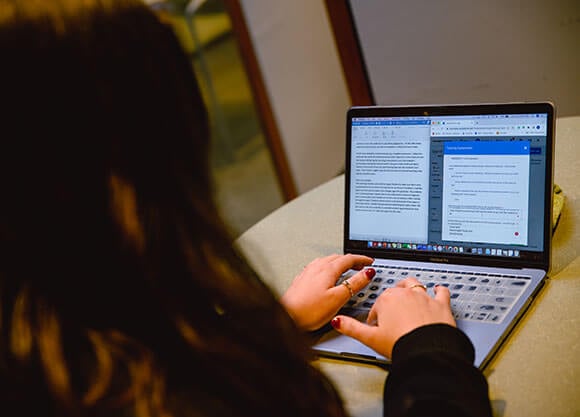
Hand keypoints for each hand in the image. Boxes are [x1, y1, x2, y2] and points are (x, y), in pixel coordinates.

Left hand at [280, 254, 374, 330]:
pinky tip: (326, 276)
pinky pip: (318, 267)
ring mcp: (307, 273)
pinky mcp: (302, 280)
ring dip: (339, 263)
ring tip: (346, 269)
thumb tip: (367, 273)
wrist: (287, 317)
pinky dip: (328, 268)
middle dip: (351, 260)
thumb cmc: (309, 310)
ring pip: (327, 261)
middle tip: (361, 265)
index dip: (362, 259)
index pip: (349, 259)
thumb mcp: (338, 298)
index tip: (369, 261)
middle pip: (338, 258)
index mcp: (327, 269)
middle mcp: (316, 267)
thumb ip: (354, 284)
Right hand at [330, 277, 455, 357]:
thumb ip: (351, 328)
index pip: (377, 306)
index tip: (377, 328)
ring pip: (415, 286)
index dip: (376, 318)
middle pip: (394, 292)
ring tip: (408, 295)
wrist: (428, 350)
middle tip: (391, 315)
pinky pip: (441, 292)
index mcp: (386, 300)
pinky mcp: (441, 304)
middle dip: (391, 301)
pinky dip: (439, 290)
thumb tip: (337, 321)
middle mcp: (405, 294)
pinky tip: (438, 290)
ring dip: (410, 289)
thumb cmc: (401, 343)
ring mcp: (424, 298)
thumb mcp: (370, 338)